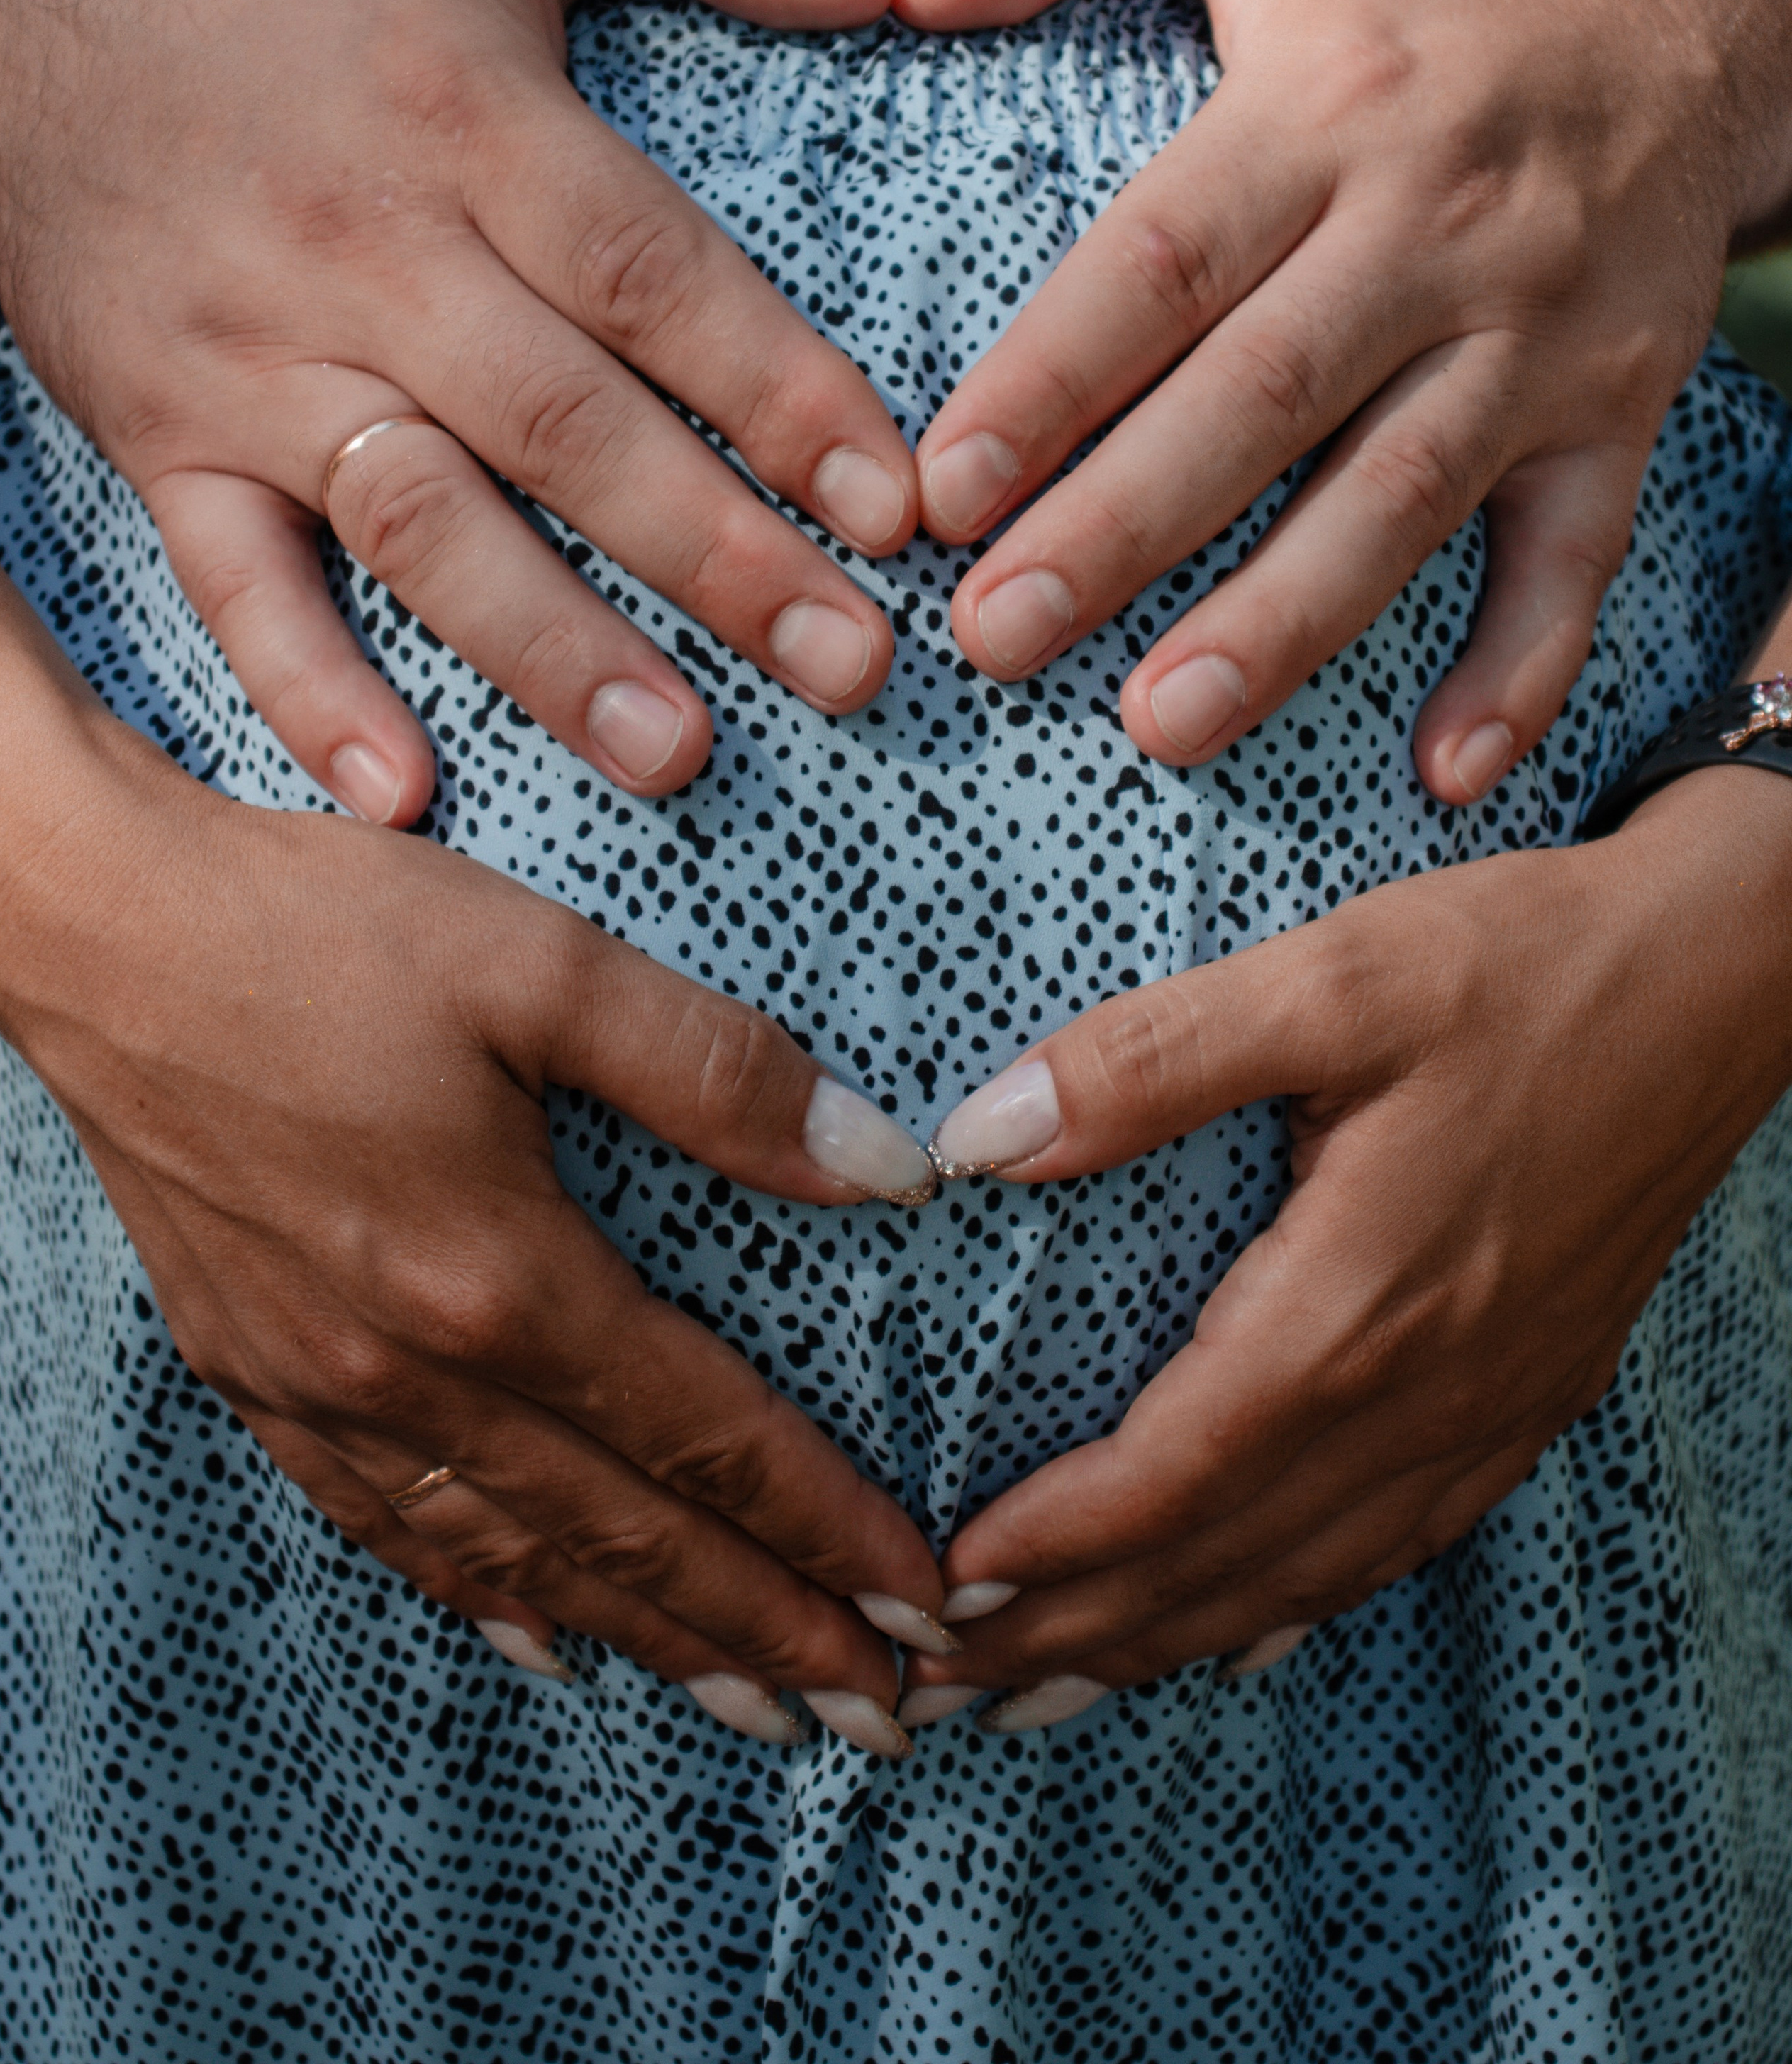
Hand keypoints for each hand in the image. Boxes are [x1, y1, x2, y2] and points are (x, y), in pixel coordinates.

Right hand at [0, 0, 912, 822]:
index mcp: (467, 118)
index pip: (648, 275)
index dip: (777, 391)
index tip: (891, 502)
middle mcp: (365, 252)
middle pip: (561, 425)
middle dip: (715, 556)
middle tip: (848, 666)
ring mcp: (255, 360)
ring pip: (418, 524)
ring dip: (549, 649)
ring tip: (676, 754)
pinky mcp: (162, 437)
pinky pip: (233, 583)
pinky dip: (306, 691)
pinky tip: (402, 799)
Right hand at [0, 552, 946, 1755]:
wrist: (99, 936)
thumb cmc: (319, 932)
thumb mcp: (543, 963)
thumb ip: (720, 1072)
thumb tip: (884, 1168)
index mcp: (500, 1278)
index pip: (706, 1439)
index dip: (823, 1530)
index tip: (920, 1605)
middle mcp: (412, 1370)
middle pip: (625, 1535)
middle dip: (767, 1634)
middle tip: (882, 1719)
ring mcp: (321, 1388)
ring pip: (514, 1558)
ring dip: (646, 1640)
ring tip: (751, 1710)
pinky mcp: (254, 1370)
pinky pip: (385, 1526)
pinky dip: (482, 1596)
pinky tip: (540, 1636)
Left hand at [893, 0, 1791, 802]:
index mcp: (1330, 103)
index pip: (1169, 255)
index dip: (1054, 375)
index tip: (940, 487)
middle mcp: (1441, 226)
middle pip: (1268, 396)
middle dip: (1128, 527)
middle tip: (997, 637)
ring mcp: (1541, 329)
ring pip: (1403, 494)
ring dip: (1285, 622)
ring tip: (1159, 724)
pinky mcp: (1619, 404)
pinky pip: (1576, 555)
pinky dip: (1521, 669)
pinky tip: (1443, 775)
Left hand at [903, 755, 1791, 1721]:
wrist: (1724, 978)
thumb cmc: (1524, 964)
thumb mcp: (1330, 979)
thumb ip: (1150, 1059)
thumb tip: (981, 1136)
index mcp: (1355, 1304)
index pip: (1170, 1476)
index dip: (1052, 1547)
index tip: (939, 1587)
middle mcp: (1425, 1392)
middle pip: (1224, 1560)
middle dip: (1076, 1632)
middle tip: (946, 1685)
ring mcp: (1490, 1406)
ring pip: (1308, 1575)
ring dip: (1170, 1641)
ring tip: (1056, 1688)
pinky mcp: (1534, 1391)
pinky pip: (1400, 1542)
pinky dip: (1299, 1604)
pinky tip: (1247, 1632)